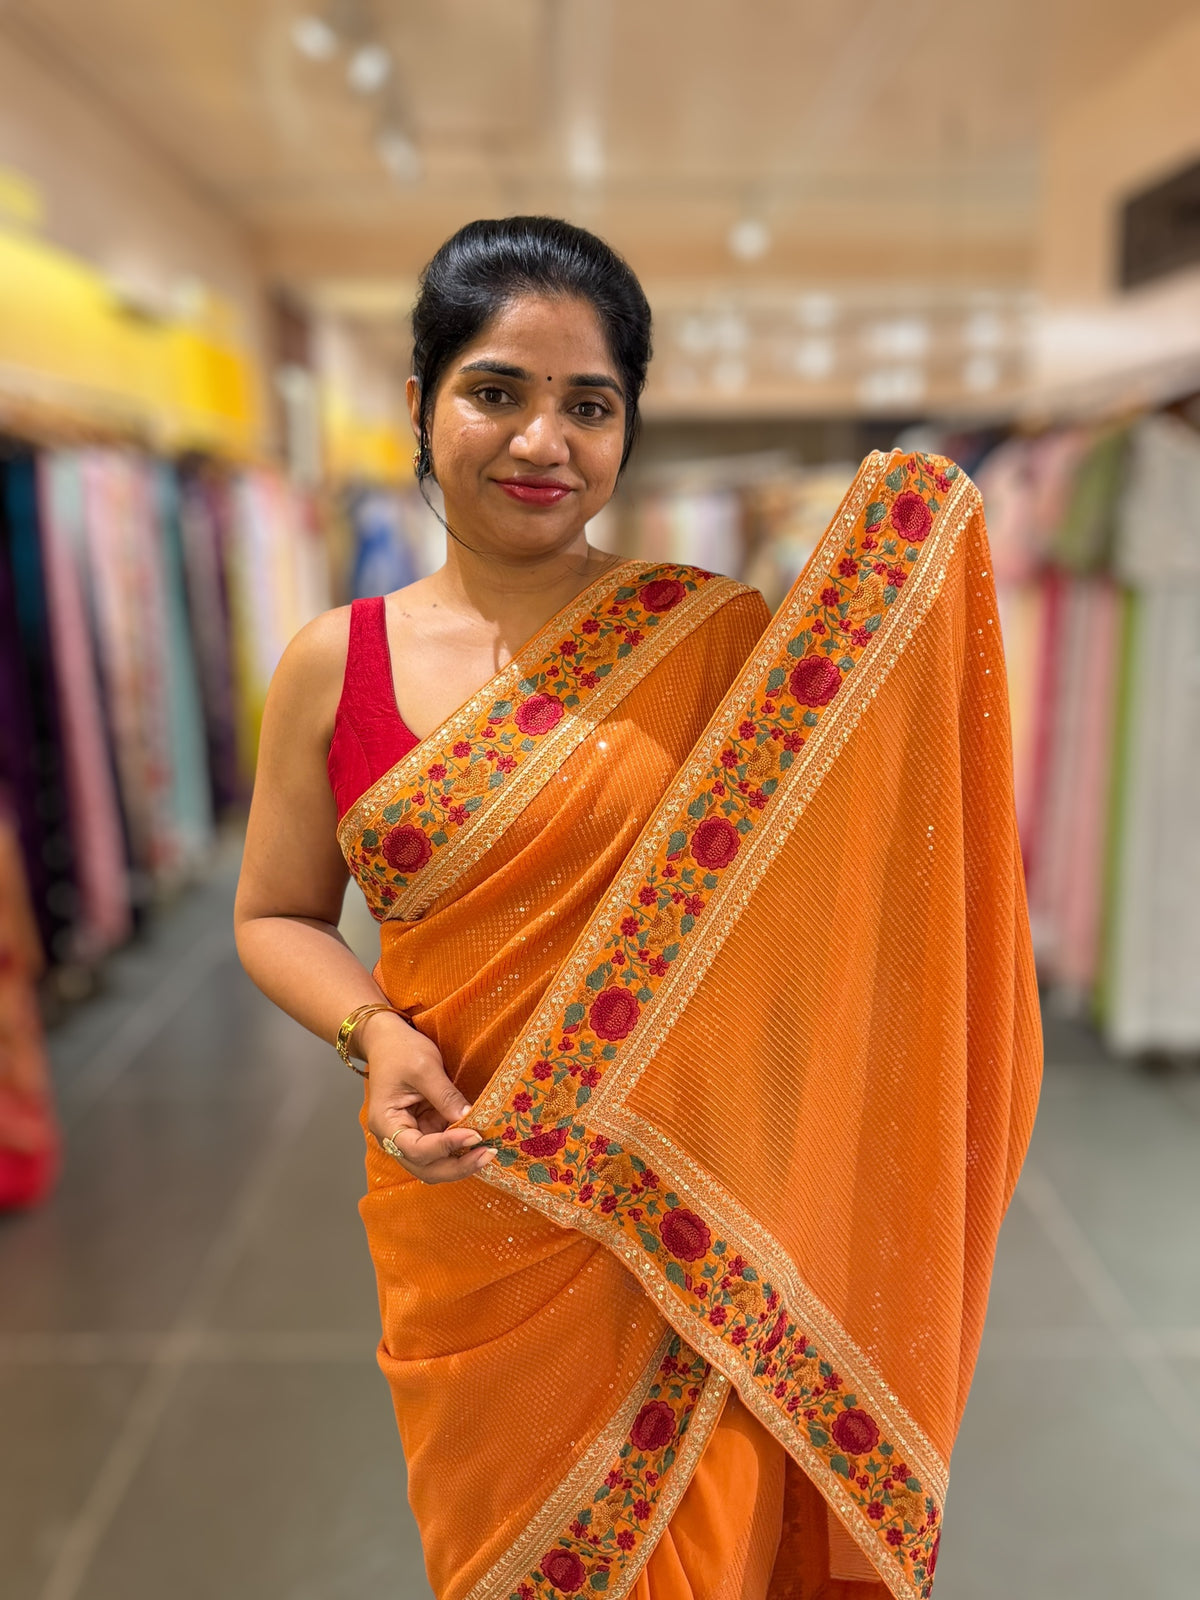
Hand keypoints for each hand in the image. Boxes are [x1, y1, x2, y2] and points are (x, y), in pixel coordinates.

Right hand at [362, 1012, 493, 1183]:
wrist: (388, 1040)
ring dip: (460, 1163)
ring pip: (435, 1165)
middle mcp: (395, 1137)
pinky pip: (443, 1149)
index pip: (416, 1149)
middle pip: (425, 1168)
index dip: (445, 1147)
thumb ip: (446, 1096)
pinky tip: (481, 1143)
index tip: (474, 1135)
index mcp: (386, 1123)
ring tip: (488, 1152)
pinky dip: (461, 1150)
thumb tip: (469, 1120)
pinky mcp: (424, 1130)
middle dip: (457, 1166)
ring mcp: (410, 1136)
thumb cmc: (400, 1050)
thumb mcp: (425, 1068)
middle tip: (488, 1154)